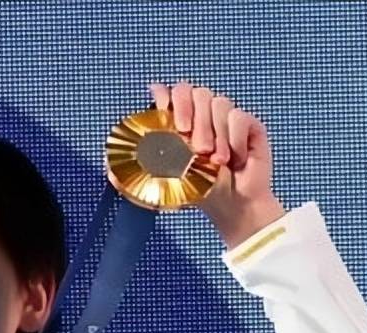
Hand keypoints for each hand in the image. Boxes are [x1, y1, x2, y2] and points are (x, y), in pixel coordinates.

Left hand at [148, 81, 285, 247]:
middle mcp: (202, 116)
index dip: (171, 98)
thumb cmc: (202, 191)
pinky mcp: (247, 123)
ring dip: (216, 134)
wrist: (233, 205)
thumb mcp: (169, 176)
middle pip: (195, 92)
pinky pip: (238, 117)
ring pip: (218, 103)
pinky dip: (235, 140)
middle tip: (198, 149)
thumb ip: (150, 159)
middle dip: (196, 121)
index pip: (172, 93)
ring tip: (217, 162)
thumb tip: (119, 153)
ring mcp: (225, 118)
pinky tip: (235, 159)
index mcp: (180, 124)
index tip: (172, 120)